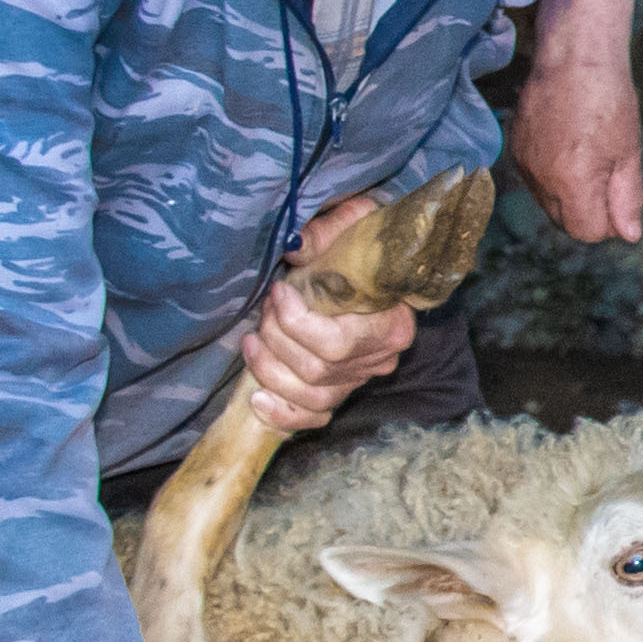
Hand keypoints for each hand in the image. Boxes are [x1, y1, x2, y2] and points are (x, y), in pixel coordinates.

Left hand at [235, 196, 418, 431]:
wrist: (378, 265)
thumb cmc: (365, 244)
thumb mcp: (354, 224)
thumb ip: (327, 232)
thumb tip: (294, 249)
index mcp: (391, 325)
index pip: (337, 343)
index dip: (296, 323)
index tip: (278, 291)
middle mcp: (379, 359)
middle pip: (318, 370)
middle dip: (277, 341)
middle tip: (264, 309)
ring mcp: (359, 378)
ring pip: (311, 396)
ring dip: (270, 371)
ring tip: (251, 342)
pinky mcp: (341, 389)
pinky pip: (313, 418)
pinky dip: (282, 414)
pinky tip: (257, 398)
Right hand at [515, 41, 642, 246]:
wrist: (573, 56)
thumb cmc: (608, 99)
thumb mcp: (628, 152)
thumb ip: (627, 198)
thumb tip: (629, 235)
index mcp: (571, 184)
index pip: (587, 232)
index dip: (608, 222)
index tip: (619, 196)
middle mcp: (540, 180)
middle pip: (565, 222)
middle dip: (589, 211)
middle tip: (608, 175)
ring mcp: (523, 164)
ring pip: (548, 202)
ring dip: (569, 194)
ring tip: (588, 157)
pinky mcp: (514, 148)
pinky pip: (535, 179)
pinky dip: (552, 175)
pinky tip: (568, 147)